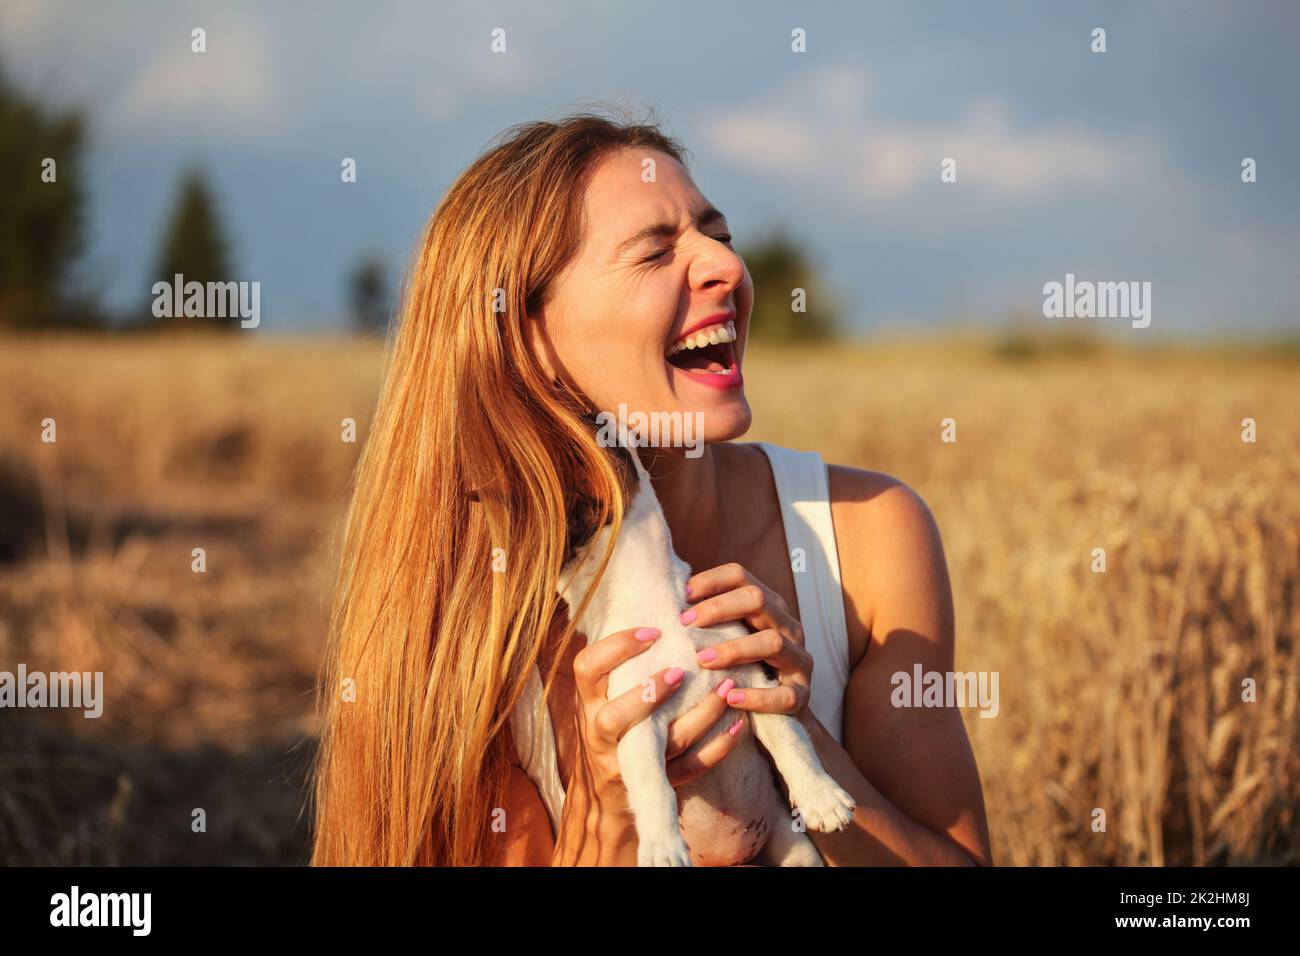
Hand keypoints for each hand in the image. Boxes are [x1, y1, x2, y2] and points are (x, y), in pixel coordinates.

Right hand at [552, 624, 746, 864]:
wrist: (608, 793)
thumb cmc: (612, 721)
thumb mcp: (603, 692)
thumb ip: (620, 659)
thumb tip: (653, 602)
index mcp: (588, 701)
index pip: (587, 668)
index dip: (616, 648)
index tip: (652, 631)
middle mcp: (601, 734)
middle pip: (614, 718)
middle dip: (649, 693)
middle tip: (681, 671)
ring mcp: (629, 763)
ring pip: (663, 743)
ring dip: (699, 716)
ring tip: (726, 689)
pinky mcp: (657, 782)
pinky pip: (690, 769)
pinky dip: (717, 748)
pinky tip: (739, 724)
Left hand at [682, 562, 814, 725]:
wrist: (780, 713)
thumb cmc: (743, 668)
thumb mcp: (728, 638)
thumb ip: (707, 621)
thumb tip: (664, 602)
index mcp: (767, 605)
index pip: (740, 576)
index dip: (711, 580)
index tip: (682, 594)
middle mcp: (787, 625)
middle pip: (757, 599)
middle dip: (719, 608)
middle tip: (685, 623)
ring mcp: (798, 659)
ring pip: (773, 642)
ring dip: (735, 649)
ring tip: (704, 660)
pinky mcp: (802, 694)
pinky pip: (785, 695)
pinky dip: (757, 696)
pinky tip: (731, 698)